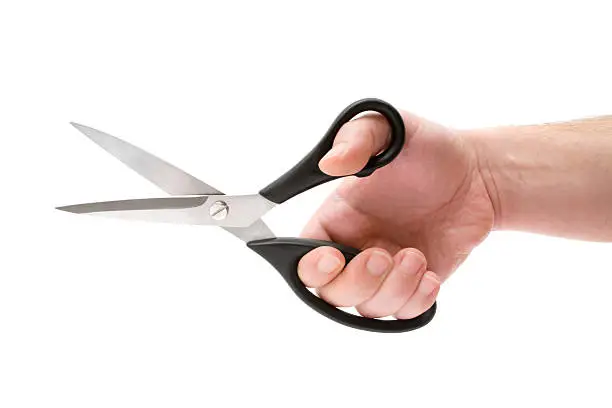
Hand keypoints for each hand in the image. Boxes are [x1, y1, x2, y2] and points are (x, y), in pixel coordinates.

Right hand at [298, 111, 494, 318]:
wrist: (479, 175)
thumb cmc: (429, 148)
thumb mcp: (392, 128)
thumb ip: (357, 138)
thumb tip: (331, 164)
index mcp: (337, 216)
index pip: (303, 255)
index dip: (310, 267)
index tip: (334, 257)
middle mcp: (356, 247)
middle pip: (331, 293)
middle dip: (356, 282)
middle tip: (383, 255)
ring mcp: (386, 270)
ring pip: (368, 308)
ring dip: (392, 290)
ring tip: (416, 257)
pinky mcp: (415, 284)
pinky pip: (404, 313)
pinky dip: (415, 302)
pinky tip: (430, 276)